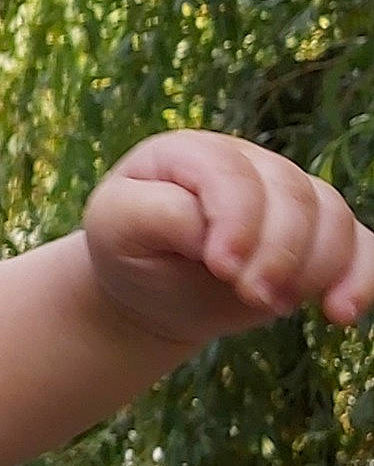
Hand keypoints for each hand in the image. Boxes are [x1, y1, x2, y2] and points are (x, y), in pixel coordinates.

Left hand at [84, 131, 373, 344]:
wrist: (149, 287)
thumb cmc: (128, 248)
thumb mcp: (117, 227)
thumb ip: (161, 215)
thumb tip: (212, 228)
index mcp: (192, 152)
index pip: (231, 173)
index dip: (238, 220)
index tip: (223, 268)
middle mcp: (248, 164)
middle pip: (291, 193)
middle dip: (279, 252)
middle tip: (253, 298)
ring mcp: (287, 196)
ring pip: (333, 216)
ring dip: (317, 268)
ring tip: (277, 305)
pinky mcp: (318, 236)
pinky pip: (362, 245)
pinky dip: (361, 277)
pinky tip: (341, 312)